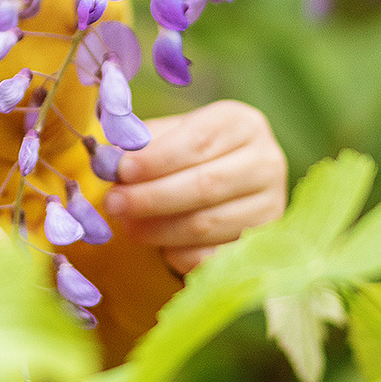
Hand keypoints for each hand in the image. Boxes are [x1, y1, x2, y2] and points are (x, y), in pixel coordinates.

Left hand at [102, 100, 286, 273]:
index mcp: (242, 124)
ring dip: (160, 230)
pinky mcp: (264, 243)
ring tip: (128, 227)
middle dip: (152, 197)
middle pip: (205, 184)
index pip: (198, 141)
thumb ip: (143, 145)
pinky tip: (160, 249)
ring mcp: (271, 204)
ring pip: (207, 223)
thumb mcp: (173, 135)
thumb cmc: (193, 153)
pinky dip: (182, 255)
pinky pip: (216, 257)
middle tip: (115, 204)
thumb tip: (110, 162)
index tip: (122, 171)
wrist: (233, 181)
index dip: (157, 158)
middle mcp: (266, 161)